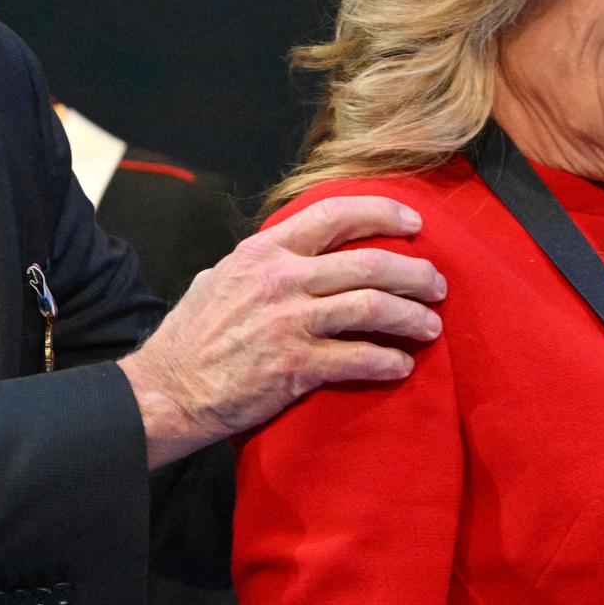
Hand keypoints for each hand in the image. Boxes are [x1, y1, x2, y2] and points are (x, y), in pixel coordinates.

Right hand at [119, 196, 445, 466]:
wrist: (167, 391)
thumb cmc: (190, 338)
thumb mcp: (218, 279)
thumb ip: (258, 263)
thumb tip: (284, 252)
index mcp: (264, 252)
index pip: (334, 215)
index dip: (382, 212)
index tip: (414, 221)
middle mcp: (281, 280)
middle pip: (368, 263)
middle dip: (414, 272)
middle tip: (436, 285)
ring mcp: (289, 323)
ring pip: (372, 308)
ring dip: (411, 317)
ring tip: (431, 326)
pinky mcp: (295, 367)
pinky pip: (359, 358)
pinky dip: (389, 361)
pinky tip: (402, 365)